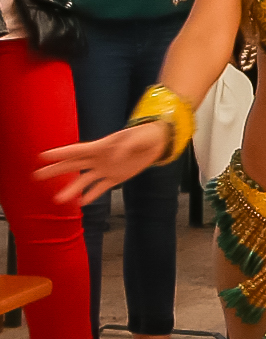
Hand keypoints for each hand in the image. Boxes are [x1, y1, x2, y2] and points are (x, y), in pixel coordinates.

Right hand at [41, 125, 168, 208]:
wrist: (157, 143)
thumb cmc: (145, 136)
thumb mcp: (137, 139)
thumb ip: (127, 146)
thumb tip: (116, 157)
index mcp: (101, 146)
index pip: (77, 150)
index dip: (60, 153)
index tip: (42, 156)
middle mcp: (98, 159)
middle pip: (73, 165)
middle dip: (55, 170)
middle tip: (36, 176)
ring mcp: (105, 169)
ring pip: (84, 181)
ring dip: (72, 190)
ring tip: (58, 199)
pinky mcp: (115, 177)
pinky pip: (101, 188)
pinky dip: (92, 195)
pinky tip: (81, 203)